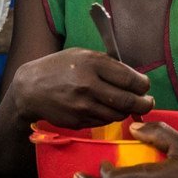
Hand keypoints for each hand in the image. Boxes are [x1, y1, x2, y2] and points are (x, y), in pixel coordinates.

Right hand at [11, 48, 152, 128]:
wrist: (30, 89)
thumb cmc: (58, 68)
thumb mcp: (81, 55)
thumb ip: (107, 64)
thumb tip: (133, 77)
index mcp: (92, 64)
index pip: (129, 78)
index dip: (143, 84)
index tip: (145, 85)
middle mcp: (88, 86)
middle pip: (129, 100)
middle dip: (144, 103)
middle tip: (148, 102)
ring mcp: (83, 106)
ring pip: (118, 114)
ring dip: (127, 111)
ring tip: (128, 105)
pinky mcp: (79, 121)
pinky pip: (104, 121)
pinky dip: (110, 116)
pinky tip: (107, 109)